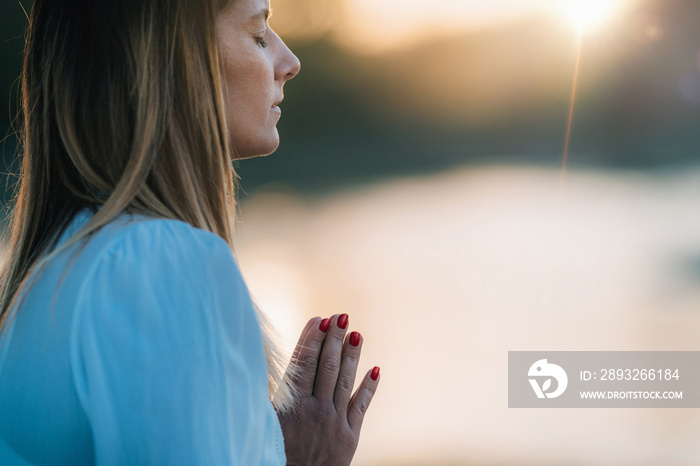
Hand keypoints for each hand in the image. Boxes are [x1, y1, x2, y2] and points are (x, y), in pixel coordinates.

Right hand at [276, 314, 379, 465]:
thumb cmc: (272, 454)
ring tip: (356, 333)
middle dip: (334, 339)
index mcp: (291, 405)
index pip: (303, 362)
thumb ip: (273, 393)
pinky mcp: (349, 437)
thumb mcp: (264, 422)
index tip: (319, 319)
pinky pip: (361, 406)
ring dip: (352, 354)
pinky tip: (375, 369)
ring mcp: (334, 422)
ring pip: (344, 380)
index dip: (312, 339)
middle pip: (326, 366)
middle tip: (341, 316)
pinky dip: (368, 386)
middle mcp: (314, 410)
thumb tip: (268, 364)